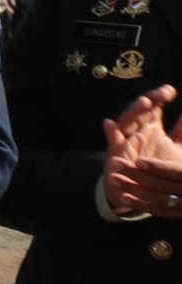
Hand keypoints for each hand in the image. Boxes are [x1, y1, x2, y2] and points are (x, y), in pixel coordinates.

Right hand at [101, 84, 181, 219]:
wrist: (141, 191)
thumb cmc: (158, 168)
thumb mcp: (176, 149)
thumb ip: (181, 132)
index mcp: (151, 127)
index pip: (155, 107)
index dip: (160, 96)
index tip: (170, 92)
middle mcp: (137, 130)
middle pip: (141, 110)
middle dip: (150, 100)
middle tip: (161, 94)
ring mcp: (126, 140)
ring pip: (127, 121)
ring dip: (134, 111)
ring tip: (144, 102)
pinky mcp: (117, 153)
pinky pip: (112, 142)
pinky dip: (110, 132)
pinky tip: (108, 123)